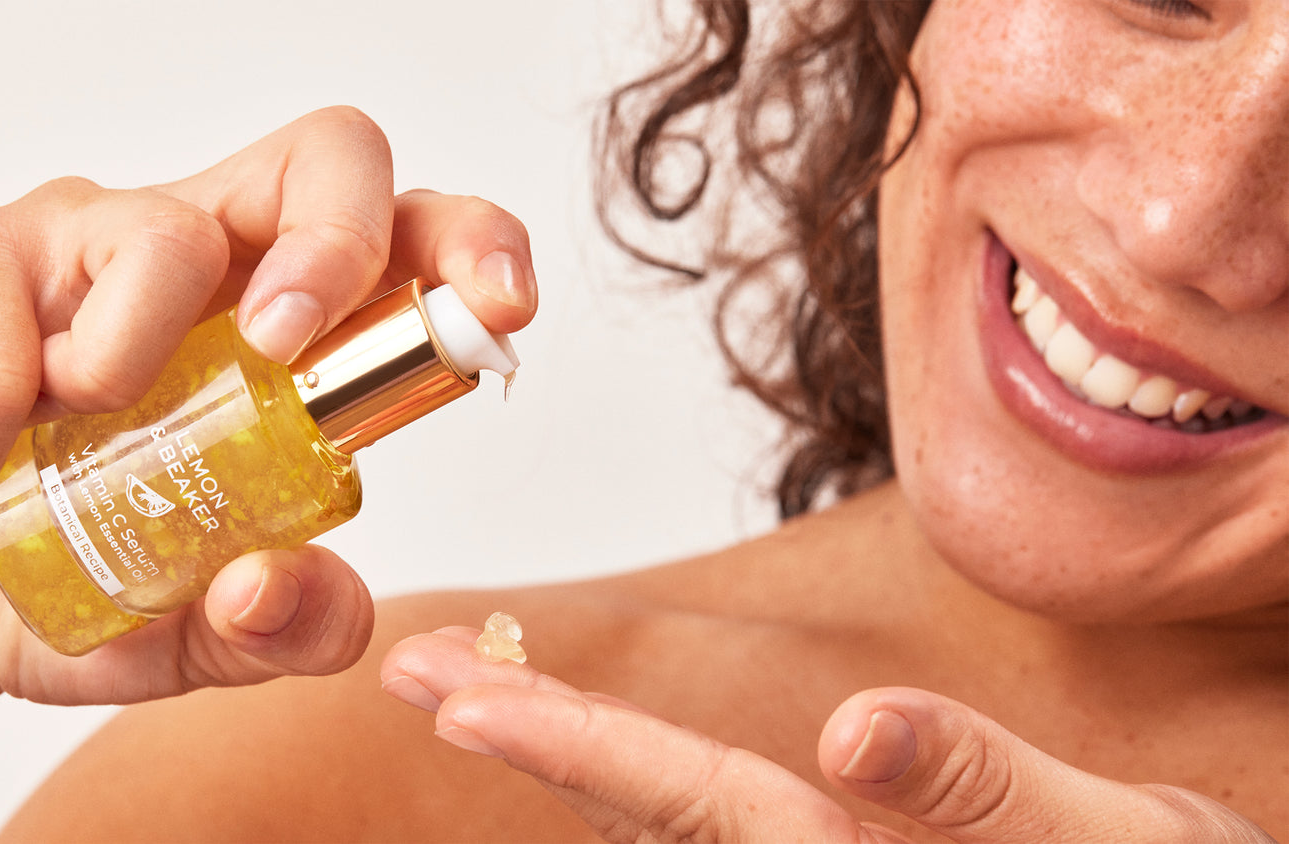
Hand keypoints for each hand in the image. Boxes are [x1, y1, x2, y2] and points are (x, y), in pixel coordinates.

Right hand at [0, 107, 535, 837]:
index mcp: (289, 329)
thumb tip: (287, 585)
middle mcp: (205, 262)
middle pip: (327, 156)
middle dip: (340, 239)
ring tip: (69, 429)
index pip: (408, 239)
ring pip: (164, 229)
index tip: (500, 308)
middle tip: (289, 345)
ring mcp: (85, 245)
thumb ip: (282, 623)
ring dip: (133, 353)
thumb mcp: (197, 632)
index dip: (471, 248)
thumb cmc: (74, 581)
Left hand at [382, 628, 1273, 842]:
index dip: (568, 742)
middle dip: (525, 729)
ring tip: (461, 678)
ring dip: (559, 742)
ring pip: (664, 809)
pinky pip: (714, 813)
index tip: (458, 697)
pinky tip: (580, 736)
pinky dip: (631, 769)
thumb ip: (980, 792)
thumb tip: (856, 731)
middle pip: (643, 802)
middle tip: (414, 665)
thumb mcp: (1109, 842)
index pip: (690, 796)